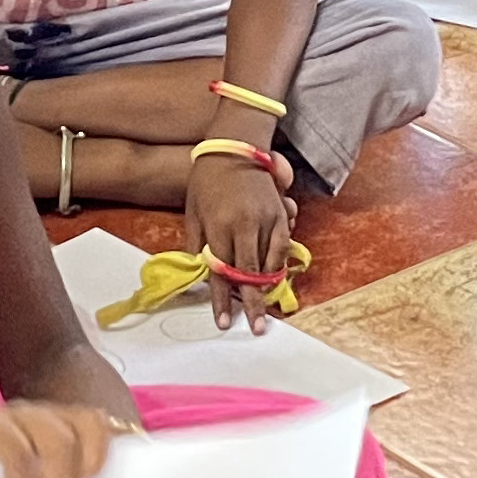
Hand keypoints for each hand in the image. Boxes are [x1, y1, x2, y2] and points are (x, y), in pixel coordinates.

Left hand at [183, 144, 293, 330]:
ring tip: (265, 309)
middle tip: (257, 328)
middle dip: (252, 304)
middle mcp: (245, 226)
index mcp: (219, 226)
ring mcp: (266, 219)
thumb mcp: (193, 214)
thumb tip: (203, 275)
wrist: (233, 149)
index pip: (220, 272)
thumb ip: (198, 246)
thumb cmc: (206, 183)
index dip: (222, 300)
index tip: (224, 323)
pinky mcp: (280, 214)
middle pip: (248, 274)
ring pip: (269, 262)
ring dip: (266, 288)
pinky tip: (274, 279)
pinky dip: (279, 265)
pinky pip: (283, 246)